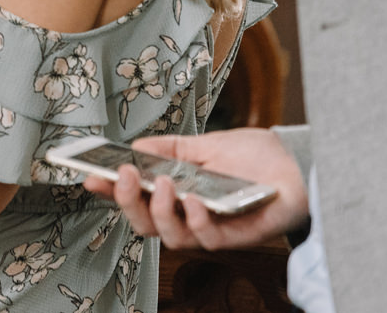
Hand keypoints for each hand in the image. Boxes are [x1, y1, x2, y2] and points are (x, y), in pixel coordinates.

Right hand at [83, 128, 307, 249]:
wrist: (297, 164)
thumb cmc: (255, 157)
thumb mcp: (205, 144)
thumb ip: (170, 148)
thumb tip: (135, 146)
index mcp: (177, 193)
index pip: (136, 198)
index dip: (110, 192)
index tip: (89, 177)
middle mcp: (188, 215)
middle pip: (144, 224)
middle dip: (127, 202)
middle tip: (124, 175)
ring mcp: (210, 229)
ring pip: (171, 238)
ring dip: (161, 211)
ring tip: (164, 185)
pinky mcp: (235, 237)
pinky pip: (207, 240)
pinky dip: (196, 221)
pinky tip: (195, 201)